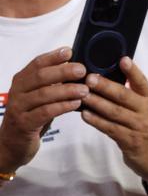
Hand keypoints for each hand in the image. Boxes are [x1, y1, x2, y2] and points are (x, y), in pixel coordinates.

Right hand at [0, 47, 88, 170]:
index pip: (36, 64)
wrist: (13, 144)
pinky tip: (76, 104)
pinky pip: (44, 112)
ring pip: (43, 94)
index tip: (69, 51)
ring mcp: (19, 108)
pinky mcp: (24, 124)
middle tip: (82, 70)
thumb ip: (53, 85)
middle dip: (62, 71)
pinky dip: (61, 106)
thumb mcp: (41, 98)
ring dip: (66, 90)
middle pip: (40, 77)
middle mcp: (18, 91)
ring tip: (85, 89)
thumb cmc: (32, 117)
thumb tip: (75, 70)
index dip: (53, 56)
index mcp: (22, 81)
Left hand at [81, 57, 147, 186]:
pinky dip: (96, 121)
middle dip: (106, 86)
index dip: (132, 71)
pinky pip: (110, 128)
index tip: (122, 59)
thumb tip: (106, 74)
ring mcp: (138, 127)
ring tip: (81, 94)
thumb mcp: (143, 109)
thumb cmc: (144, 127)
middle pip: (124, 96)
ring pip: (114, 112)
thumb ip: (130, 93)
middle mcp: (146, 112)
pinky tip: (84, 114)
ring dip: (96, 103)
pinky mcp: (129, 141)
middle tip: (89, 78)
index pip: (141, 83)